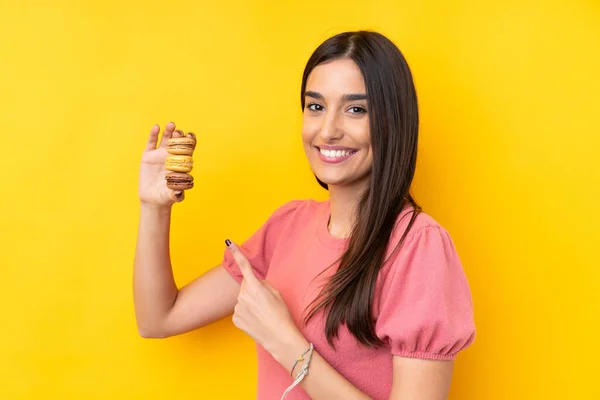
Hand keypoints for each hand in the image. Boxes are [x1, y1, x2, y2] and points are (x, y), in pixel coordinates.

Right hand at [138, 122, 194, 205]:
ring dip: (169, 131)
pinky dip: (153, 134)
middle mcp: (171, 156)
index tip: (191, 136)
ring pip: (166, 139)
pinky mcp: (148, 156)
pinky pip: (151, 143)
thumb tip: (179, 193)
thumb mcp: (172, 196)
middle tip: (179, 132)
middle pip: (177, 142)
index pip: (188, 149)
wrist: (152, 199)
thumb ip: (176, 193)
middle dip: (179, 136)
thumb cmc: (166, 197)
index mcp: (181, 162)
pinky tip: (156, 127)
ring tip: (171, 125)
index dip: (190, 141)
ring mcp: (160, 154)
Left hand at [227, 241, 302, 357]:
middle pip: (245, 286)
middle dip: (253, 289)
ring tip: (262, 314)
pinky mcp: (235, 319)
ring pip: (242, 299)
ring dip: (250, 303)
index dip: (237, 253)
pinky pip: (240, 310)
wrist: (279, 338)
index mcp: (255, 287)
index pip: (244, 266)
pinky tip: (256, 320)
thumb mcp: (277, 294)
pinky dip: (247, 313)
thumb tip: (255, 283)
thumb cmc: (281, 315)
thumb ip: (263, 284)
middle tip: (265, 302)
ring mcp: (237, 308)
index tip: (229, 243)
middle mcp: (243, 296)